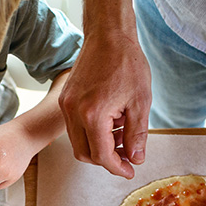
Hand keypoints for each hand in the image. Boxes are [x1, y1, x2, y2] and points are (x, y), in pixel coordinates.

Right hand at [59, 30, 151, 178]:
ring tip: (121, 136)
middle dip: (107, 160)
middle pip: (86, 154)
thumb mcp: (140, 101)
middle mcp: (74, 113)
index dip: (118, 168)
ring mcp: (66, 106)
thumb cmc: (127, 63)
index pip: (102, 156)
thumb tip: (135, 159)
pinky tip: (110, 122)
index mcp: (93, 115)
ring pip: (78, 143)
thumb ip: (137, 134)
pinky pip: (74, 128)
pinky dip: (91, 133)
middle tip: (127, 156)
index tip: (130, 170)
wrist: (108, 35)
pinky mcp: (65, 100)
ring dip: (98, 147)